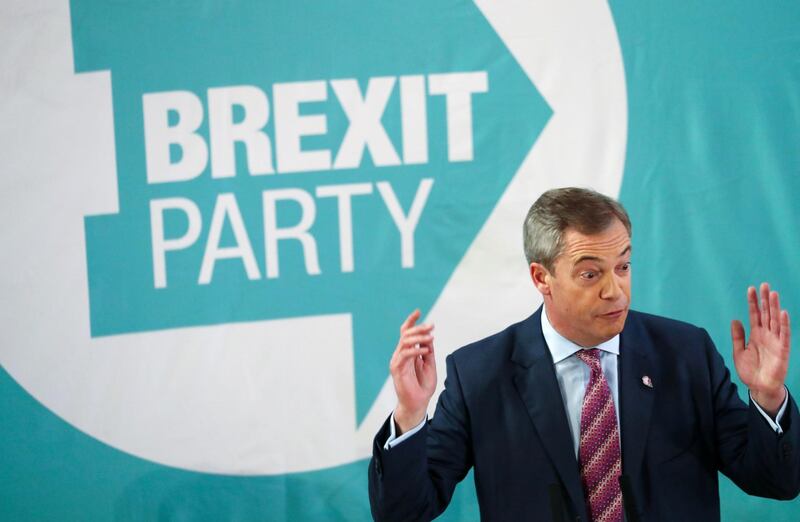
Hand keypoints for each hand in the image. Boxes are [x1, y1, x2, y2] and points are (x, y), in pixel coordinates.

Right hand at [390, 309, 436, 433]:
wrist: (417, 404)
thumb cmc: (423, 386)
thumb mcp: (430, 365)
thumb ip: (428, 351)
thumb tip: (429, 337)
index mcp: (408, 352)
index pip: (407, 332)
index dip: (411, 321)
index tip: (418, 311)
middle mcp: (401, 354)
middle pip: (406, 334)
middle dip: (419, 328)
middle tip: (431, 326)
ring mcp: (398, 361)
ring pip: (405, 342)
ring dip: (418, 337)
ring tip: (430, 337)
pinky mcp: (396, 369)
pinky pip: (404, 355)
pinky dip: (415, 350)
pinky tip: (425, 350)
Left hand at [731, 283, 789, 415]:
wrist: (759, 387)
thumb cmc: (750, 371)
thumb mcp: (738, 352)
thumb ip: (737, 337)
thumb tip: (735, 320)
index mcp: (756, 334)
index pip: (755, 314)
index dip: (753, 302)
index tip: (751, 289)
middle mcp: (766, 335)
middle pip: (766, 314)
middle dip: (765, 300)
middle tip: (764, 284)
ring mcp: (775, 341)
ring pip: (775, 320)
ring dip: (774, 307)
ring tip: (772, 294)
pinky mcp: (782, 350)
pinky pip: (784, 335)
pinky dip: (784, 324)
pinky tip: (783, 313)